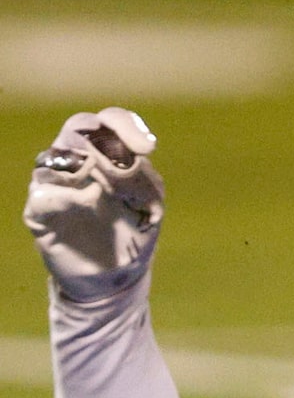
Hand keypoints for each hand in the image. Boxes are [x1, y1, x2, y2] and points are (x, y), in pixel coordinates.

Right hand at [25, 109, 163, 300]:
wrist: (115, 275)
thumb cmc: (134, 230)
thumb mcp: (150, 201)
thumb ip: (140, 176)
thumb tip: (125, 160)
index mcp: (105, 154)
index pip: (105, 122)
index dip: (124, 124)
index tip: (148, 147)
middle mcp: (76, 164)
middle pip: (75, 129)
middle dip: (102, 140)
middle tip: (127, 164)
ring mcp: (55, 187)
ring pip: (51, 158)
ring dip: (80, 164)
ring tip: (105, 184)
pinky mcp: (39, 215)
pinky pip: (41, 196)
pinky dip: (63, 195)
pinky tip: (88, 200)